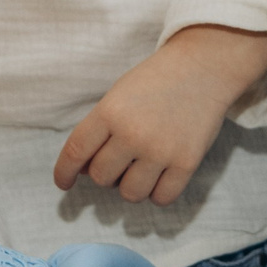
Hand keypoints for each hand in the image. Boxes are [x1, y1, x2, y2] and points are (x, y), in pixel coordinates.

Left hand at [52, 26, 266, 205]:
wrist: (203, 68)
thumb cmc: (154, 82)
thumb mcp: (117, 96)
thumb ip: (98, 131)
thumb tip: (83, 171)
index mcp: (109, 112)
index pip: (75, 152)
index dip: (64, 173)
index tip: (63, 183)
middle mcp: (131, 134)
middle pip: (101, 177)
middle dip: (105, 172)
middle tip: (120, 158)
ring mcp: (160, 151)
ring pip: (130, 193)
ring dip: (130, 186)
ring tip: (140, 168)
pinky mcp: (186, 163)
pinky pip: (161, 198)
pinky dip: (157, 193)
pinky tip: (159, 177)